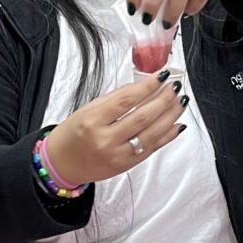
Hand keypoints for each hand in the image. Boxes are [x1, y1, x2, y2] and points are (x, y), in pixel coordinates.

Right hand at [45, 74, 189, 185]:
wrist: (62, 163)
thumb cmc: (73, 134)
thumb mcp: (87, 110)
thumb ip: (114, 99)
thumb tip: (142, 87)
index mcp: (92, 120)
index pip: (126, 100)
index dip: (147, 87)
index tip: (161, 77)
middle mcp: (105, 139)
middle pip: (142, 117)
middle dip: (163, 100)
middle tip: (175, 87)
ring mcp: (117, 154)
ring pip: (151, 133)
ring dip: (170, 116)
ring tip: (180, 102)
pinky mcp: (126, 165)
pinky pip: (151, 148)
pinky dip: (167, 136)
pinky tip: (177, 124)